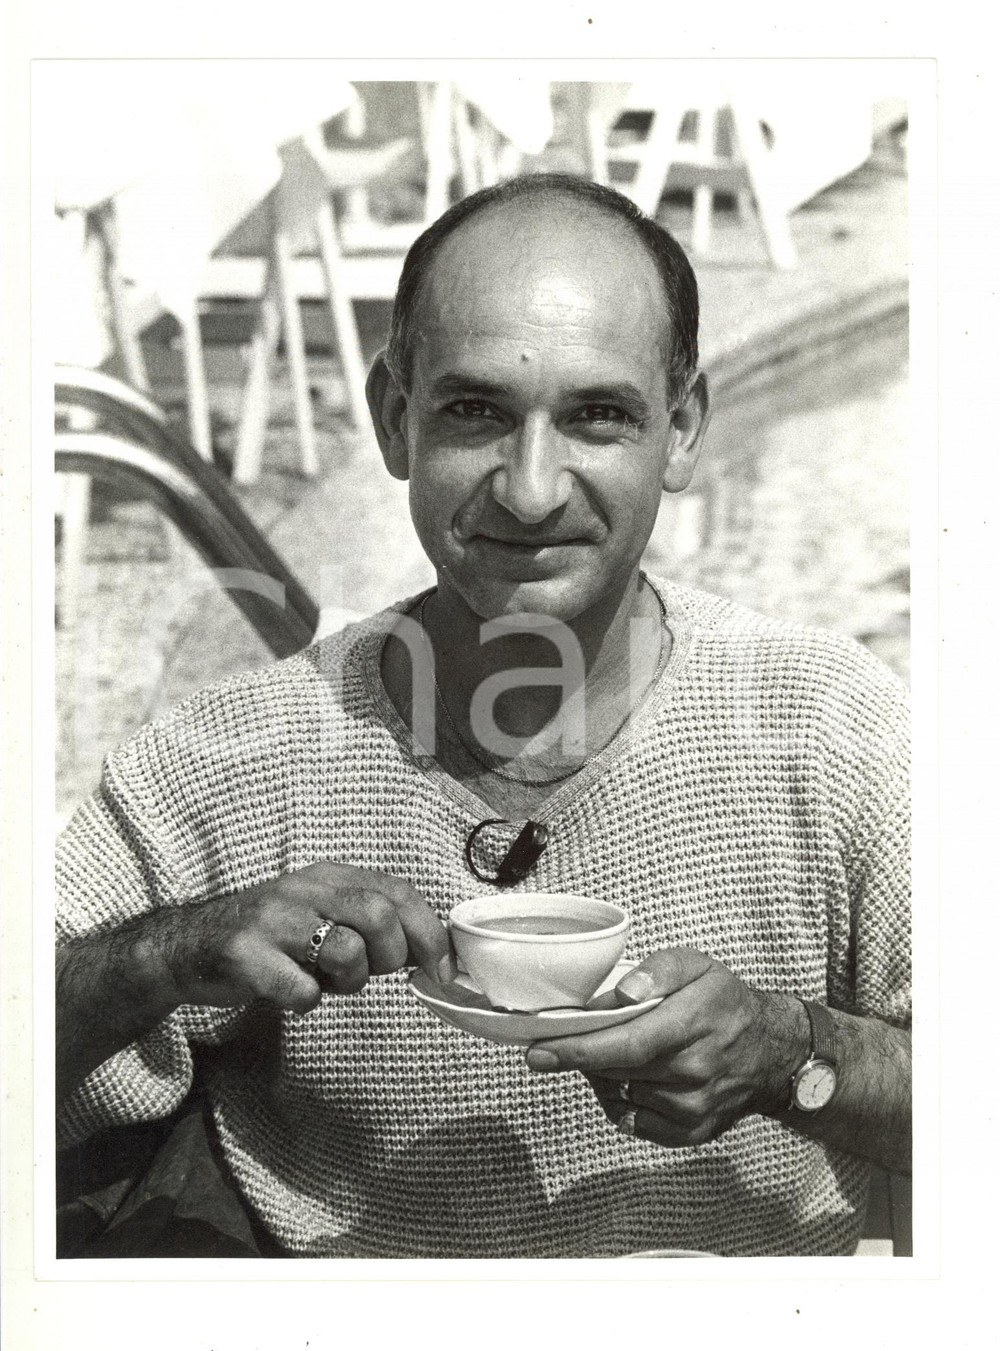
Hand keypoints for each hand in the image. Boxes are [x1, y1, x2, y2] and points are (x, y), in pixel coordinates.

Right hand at [155, 863, 456, 1014]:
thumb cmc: (269, 937)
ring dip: (348, 983)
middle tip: (373, 975)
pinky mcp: (245, 954)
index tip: (445, 969)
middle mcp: (303, 888)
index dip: (431, 932)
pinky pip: (303, 990)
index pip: (398, 891)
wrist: (186, 947)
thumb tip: (431, 951)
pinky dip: (306, 1001)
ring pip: (347, 952)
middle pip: (380, 915)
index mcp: (329, 876)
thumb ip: (368, 921)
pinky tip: (290, 992)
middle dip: (393, 956)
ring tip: (324, 980)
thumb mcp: (320, 913)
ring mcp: (273, 919)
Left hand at [524, 948, 806, 1146]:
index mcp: (694, 1025)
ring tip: (604, 1050)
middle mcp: (694, 1073)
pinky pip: (632, 1121)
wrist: (772, 1053)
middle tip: (556, 1040)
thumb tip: (623, 994)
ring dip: (599, 1074)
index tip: (537, 1051)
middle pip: (616, 1070)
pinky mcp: (690, 1134)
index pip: (626, 1044)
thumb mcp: (696, 966)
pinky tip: (622, 1077)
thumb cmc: (724, 1002)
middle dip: (579, 1056)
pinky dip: (616, 1098)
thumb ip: (658, 970)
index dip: (577, 1050)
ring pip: (620, 1094)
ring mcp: (692, 1109)